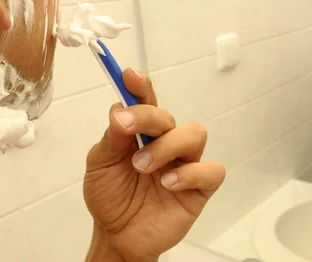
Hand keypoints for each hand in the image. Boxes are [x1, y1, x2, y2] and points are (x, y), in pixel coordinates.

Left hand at [83, 68, 225, 261]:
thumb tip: (119, 108)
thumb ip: (112, 137)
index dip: (141, 86)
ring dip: (167, 146)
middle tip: (128, 137)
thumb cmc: (110, 196)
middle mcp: (167, 143)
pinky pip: (211, 170)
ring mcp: (185, 164)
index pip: (147, 102)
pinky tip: (168, 184)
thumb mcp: (100, 164)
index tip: (128, 76)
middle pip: (169, 116)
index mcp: (143, 133)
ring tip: (144, 168)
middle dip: (148, 120)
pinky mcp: (199, 188)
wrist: (118, 235)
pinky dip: (190, 173)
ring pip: (195, 134)